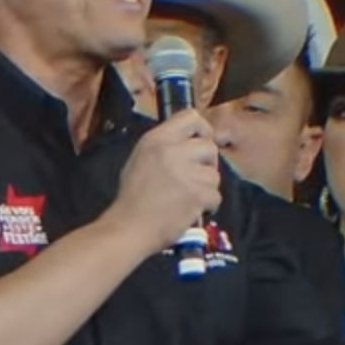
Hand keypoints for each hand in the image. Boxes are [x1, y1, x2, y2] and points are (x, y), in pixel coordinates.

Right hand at [110, 109, 222, 252]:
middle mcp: (172, 151)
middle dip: (207, 164)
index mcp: (156, 139)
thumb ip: (165, 147)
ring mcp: (186, 173)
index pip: (191, 117)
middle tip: (196, 178)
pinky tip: (192, 211)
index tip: (201, 142)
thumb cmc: (132, 197)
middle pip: (209, 147)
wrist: (129, 227)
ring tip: (189, 198)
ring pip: (214, 175)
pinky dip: (207, 206)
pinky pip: (215, 196)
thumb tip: (191, 144)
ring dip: (206, 188)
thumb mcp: (141, 158)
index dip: (203, 130)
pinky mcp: (196, 195)